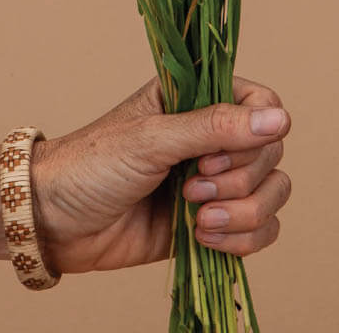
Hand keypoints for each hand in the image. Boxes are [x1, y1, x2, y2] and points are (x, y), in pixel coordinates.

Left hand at [31, 75, 290, 272]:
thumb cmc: (92, 165)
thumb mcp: (151, 139)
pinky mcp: (214, 223)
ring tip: (196, 218)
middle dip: (239, 178)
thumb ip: (214, 127)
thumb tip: (281, 118)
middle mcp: (209, 136)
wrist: (57, 222)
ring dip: (242, 212)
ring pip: (273, 193)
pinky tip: (203, 238)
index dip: (253, 130)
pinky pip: (262, 231)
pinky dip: (242, 240)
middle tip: (192, 185)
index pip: (261, 100)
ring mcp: (213, 181)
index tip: (213, 150)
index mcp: (193, 99)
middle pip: (271, 152)